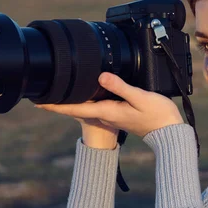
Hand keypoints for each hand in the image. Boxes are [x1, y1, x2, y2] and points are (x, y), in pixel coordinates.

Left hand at [35, 72, 183, 141]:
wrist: (169, 130)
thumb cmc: (158, 115)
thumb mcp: (140, 98)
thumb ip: (121, 87)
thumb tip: (101, 76)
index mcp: (107, 111)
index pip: (75, 108)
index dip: (55, 105)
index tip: (37, 103)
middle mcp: (106, 115)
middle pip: (76, 107)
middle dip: (57, 101)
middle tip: (40, 92)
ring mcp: (112, 115)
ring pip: (85, 106)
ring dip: (69, 100)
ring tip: (56, 90)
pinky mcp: (118, 113)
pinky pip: (96, 104)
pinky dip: (85, 98)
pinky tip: (85, 91)